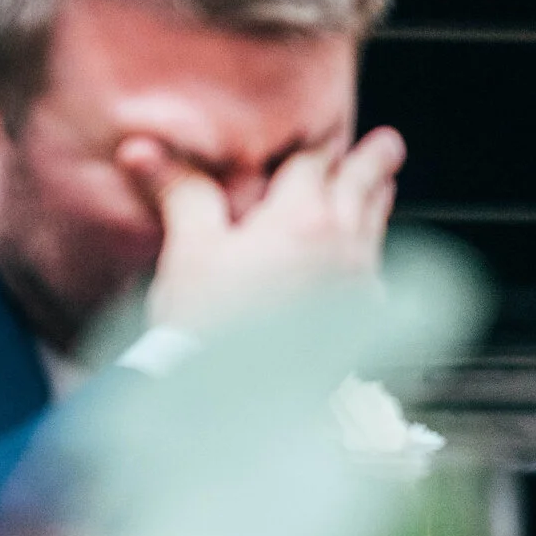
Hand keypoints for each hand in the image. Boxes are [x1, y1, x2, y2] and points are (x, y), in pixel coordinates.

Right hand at [122, 127, 405, 331]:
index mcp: (302, 217)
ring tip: (383, 191)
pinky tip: (366, 267)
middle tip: (390, 144)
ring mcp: (357, 286)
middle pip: (363, 190)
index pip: (314, 162)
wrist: (233, 403)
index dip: (315, 145)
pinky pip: (374, 277)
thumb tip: (145, 150)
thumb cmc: (208, 326)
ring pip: (374, 231)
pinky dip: (370, 259)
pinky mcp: (360, 323)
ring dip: (377, 205)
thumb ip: (182, 193)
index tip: (326, 132)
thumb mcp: (190, 250)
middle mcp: (342, 246)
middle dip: (373, 163)